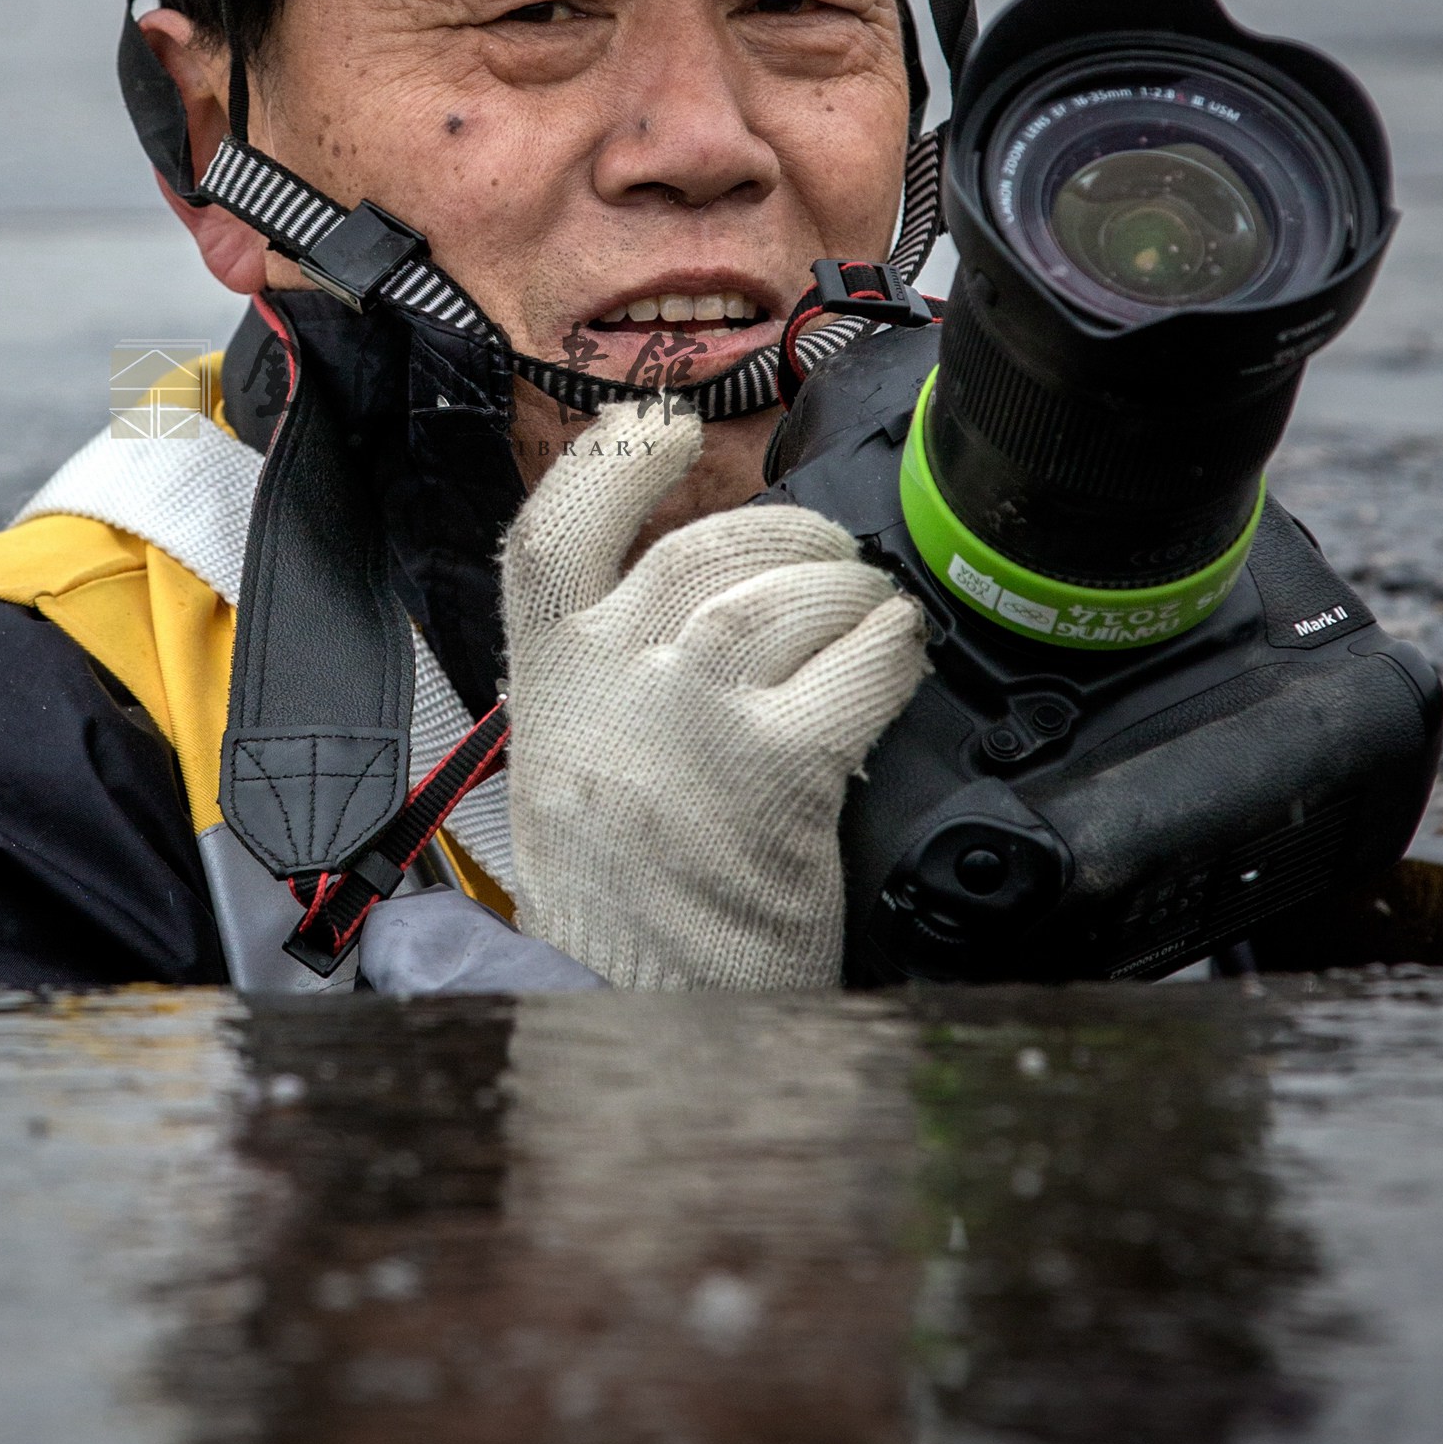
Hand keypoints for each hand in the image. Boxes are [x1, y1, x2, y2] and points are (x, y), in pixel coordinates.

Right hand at [501, 401, 927, 988]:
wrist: (650, 1015)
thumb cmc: (622, 894)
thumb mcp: (568, 755)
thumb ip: (607, 659)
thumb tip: (692, 568)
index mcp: (551, 677)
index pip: (555, 528)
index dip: (612, 459)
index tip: (663, 428)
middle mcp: (614, 683)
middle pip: (706, 546)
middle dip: (784, 534)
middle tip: (822, 559)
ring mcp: (695, 721)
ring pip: (787, 590)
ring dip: (846, 589)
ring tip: (864, 613)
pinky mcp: (781, 771)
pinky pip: (857, 661)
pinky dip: (890, 648)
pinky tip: (891, 661)